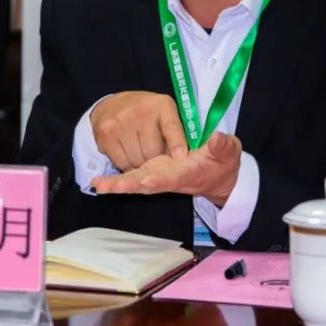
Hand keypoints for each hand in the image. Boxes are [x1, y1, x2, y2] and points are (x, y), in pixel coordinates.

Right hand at [90, 91, 188, 170]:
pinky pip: (121, 162)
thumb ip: (175, 132)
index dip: (177, 143)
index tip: (181, 156)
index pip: (172, 126)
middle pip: (153, 151)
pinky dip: (127, 165)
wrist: (112, 104)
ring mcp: (120, 122)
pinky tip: (128, 154)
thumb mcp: (164, 113)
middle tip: (154, 156)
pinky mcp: (106, 133)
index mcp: (161, 104)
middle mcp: (140, 110)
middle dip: (156, 160)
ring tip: (141, 154)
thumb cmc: (145, 112)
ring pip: (136, 160)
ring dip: (140, 164)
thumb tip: (180, 157)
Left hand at [91, 132, 241, 206]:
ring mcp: (159, 176)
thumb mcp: (228, 153)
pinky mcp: (153, 172)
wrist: (218, 177)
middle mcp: (169, 178)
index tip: (144, 180)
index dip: (158, 179)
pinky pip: (133, 178)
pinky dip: (116, 181)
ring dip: (116, 184)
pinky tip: (98, 182)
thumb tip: (218, 138)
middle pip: (145, 184)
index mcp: (187, 174)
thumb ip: (223, 147)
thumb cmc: (224, 164)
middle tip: (105, 187)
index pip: (172, 177)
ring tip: (97, 184)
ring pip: (135, 182)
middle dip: (126, 185)